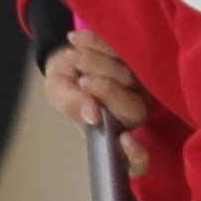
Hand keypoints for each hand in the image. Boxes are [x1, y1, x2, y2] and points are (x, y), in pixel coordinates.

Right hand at [42, 36, 151, 160]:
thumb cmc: (66, 81)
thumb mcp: (59, 93)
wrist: (67, 49)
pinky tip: (78, 39)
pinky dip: (99, 44)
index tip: (125, 140)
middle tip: (83, 81)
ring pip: (132, 80)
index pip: (135, 160)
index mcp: (112, 132)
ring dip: (99, 64)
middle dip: (108, 93)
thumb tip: (93, 115)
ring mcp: (140, 86)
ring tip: (73, 54)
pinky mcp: (140, 58)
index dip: (136, 156)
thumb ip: (73, 105)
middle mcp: (131, 112)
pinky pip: (127, 51)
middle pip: (134, 112)